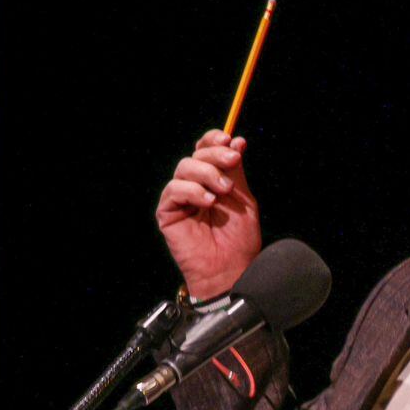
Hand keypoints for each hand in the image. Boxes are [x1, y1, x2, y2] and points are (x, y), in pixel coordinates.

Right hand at [155, 129, 261, 299]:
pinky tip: (208, 202)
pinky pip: (174, 190)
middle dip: (215, 155)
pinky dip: (193, 191)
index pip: (205, 149)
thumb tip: (235, 140)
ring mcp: (179, 199)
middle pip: (195, 155)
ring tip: (223, 192)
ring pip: (184, 168)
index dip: (213, 140)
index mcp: (211, 180)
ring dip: (207, 174)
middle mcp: (193, 186)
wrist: (230, 269)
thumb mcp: (242, 199)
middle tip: (233, 161)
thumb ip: (236, 172)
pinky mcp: (167, 213)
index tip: (229, 140)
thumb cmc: (239, 240)